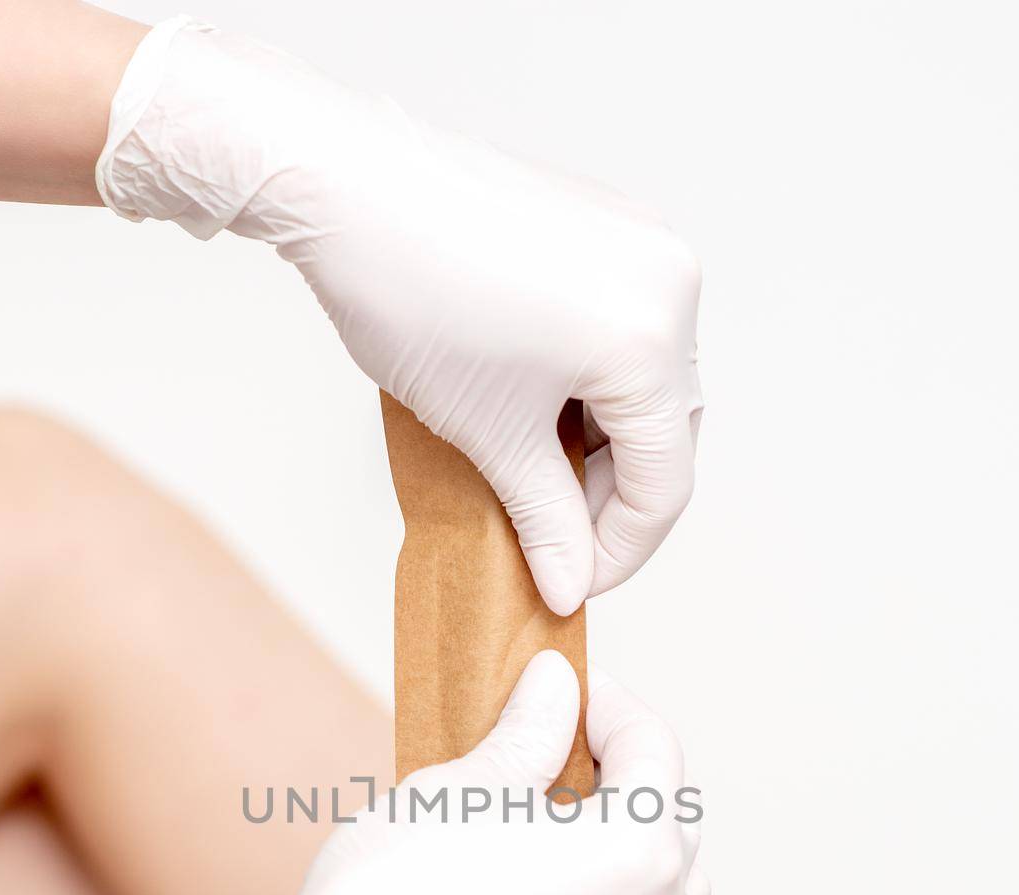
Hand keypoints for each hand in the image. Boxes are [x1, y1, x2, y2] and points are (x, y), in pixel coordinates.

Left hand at [98, 18, 702, 614]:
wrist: (346, 185)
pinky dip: (594, 383)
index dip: (621, 550)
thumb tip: (569, 584)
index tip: (572, 583)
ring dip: (604, 442)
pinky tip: (540, 409)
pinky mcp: (613, 223)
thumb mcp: (489, 435)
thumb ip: (546, 521)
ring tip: (538, 475)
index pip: (666, 481)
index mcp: (649, 340)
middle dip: (613, 497)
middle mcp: (672, 283)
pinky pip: (629, 328)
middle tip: (554, 540)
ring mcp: (646, 243)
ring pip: (650, 381)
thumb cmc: (410, 295)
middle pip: (668, 429)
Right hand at [102, 651, 709, 894]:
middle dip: (621, 770)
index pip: (653, 745)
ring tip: (562, 817)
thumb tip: (557, 679)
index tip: (555, 686)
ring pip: (670, 888)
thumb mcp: (470, 782)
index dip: (604, 702)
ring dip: (632, 843)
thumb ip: (532, 727)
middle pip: (671, 814)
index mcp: (639, 848)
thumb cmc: (401, 884)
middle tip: (552, 741)